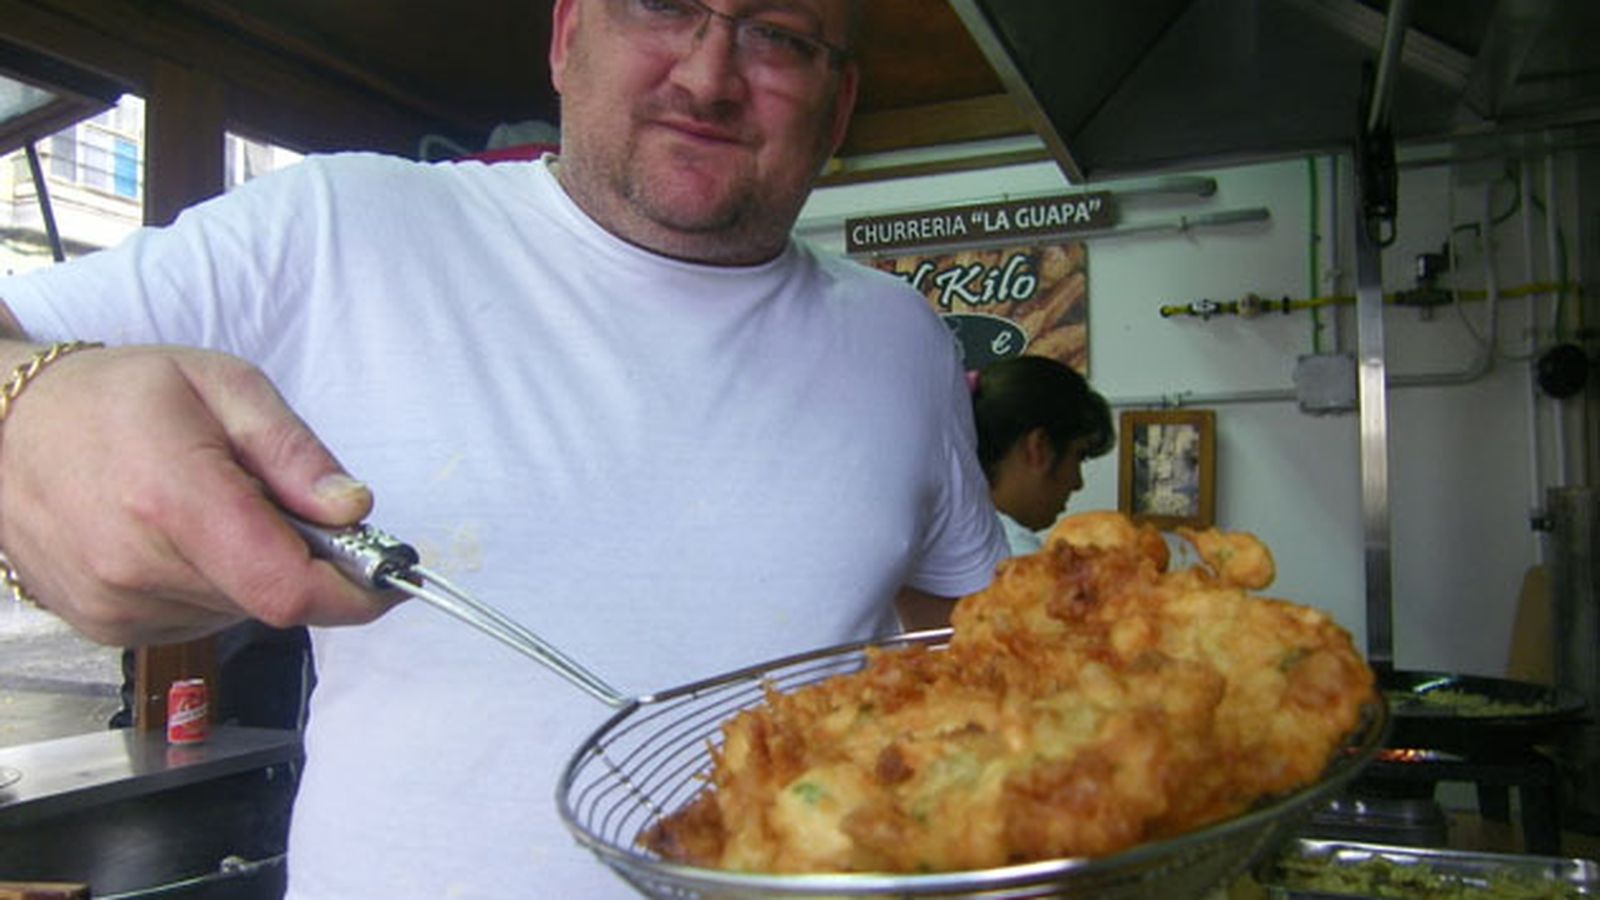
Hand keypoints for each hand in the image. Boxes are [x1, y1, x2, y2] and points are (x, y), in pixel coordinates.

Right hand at [0, 342, 398, 645]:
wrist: (2, 428)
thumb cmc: (115, 396)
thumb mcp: (222, 385)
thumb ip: (295, 453)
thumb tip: (354, 510)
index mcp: (174, 500)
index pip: (287, 589)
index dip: (353, 594)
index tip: (389, 579)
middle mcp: (138, 568)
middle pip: (271, 600)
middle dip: (302, 561)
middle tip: (282, 503)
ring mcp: (115, 607)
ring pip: (237, 612)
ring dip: (252, 570)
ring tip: (212, 507)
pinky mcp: (104, 627)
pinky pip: (196, 619)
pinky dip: (212, 584)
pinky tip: (178, 536)